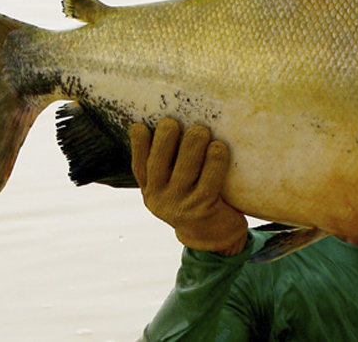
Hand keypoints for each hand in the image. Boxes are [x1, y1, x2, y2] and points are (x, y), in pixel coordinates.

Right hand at [130, 118, 247, 254]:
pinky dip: (215, 160)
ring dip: (192, 144)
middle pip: (158, 162)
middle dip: (166, 138)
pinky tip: (219, 147)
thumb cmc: (196, 199)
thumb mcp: (175, 186)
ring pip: (184, 168)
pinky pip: (209, 180)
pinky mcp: (202, 210)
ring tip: (201, 130)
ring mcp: (180, 205)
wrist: (215, 236)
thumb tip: (173, 123)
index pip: (139, 165)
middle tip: (175, 121)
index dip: (138, 144)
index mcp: (150, 189)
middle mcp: (160, 198)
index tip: (141, 125)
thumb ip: (169, 163)